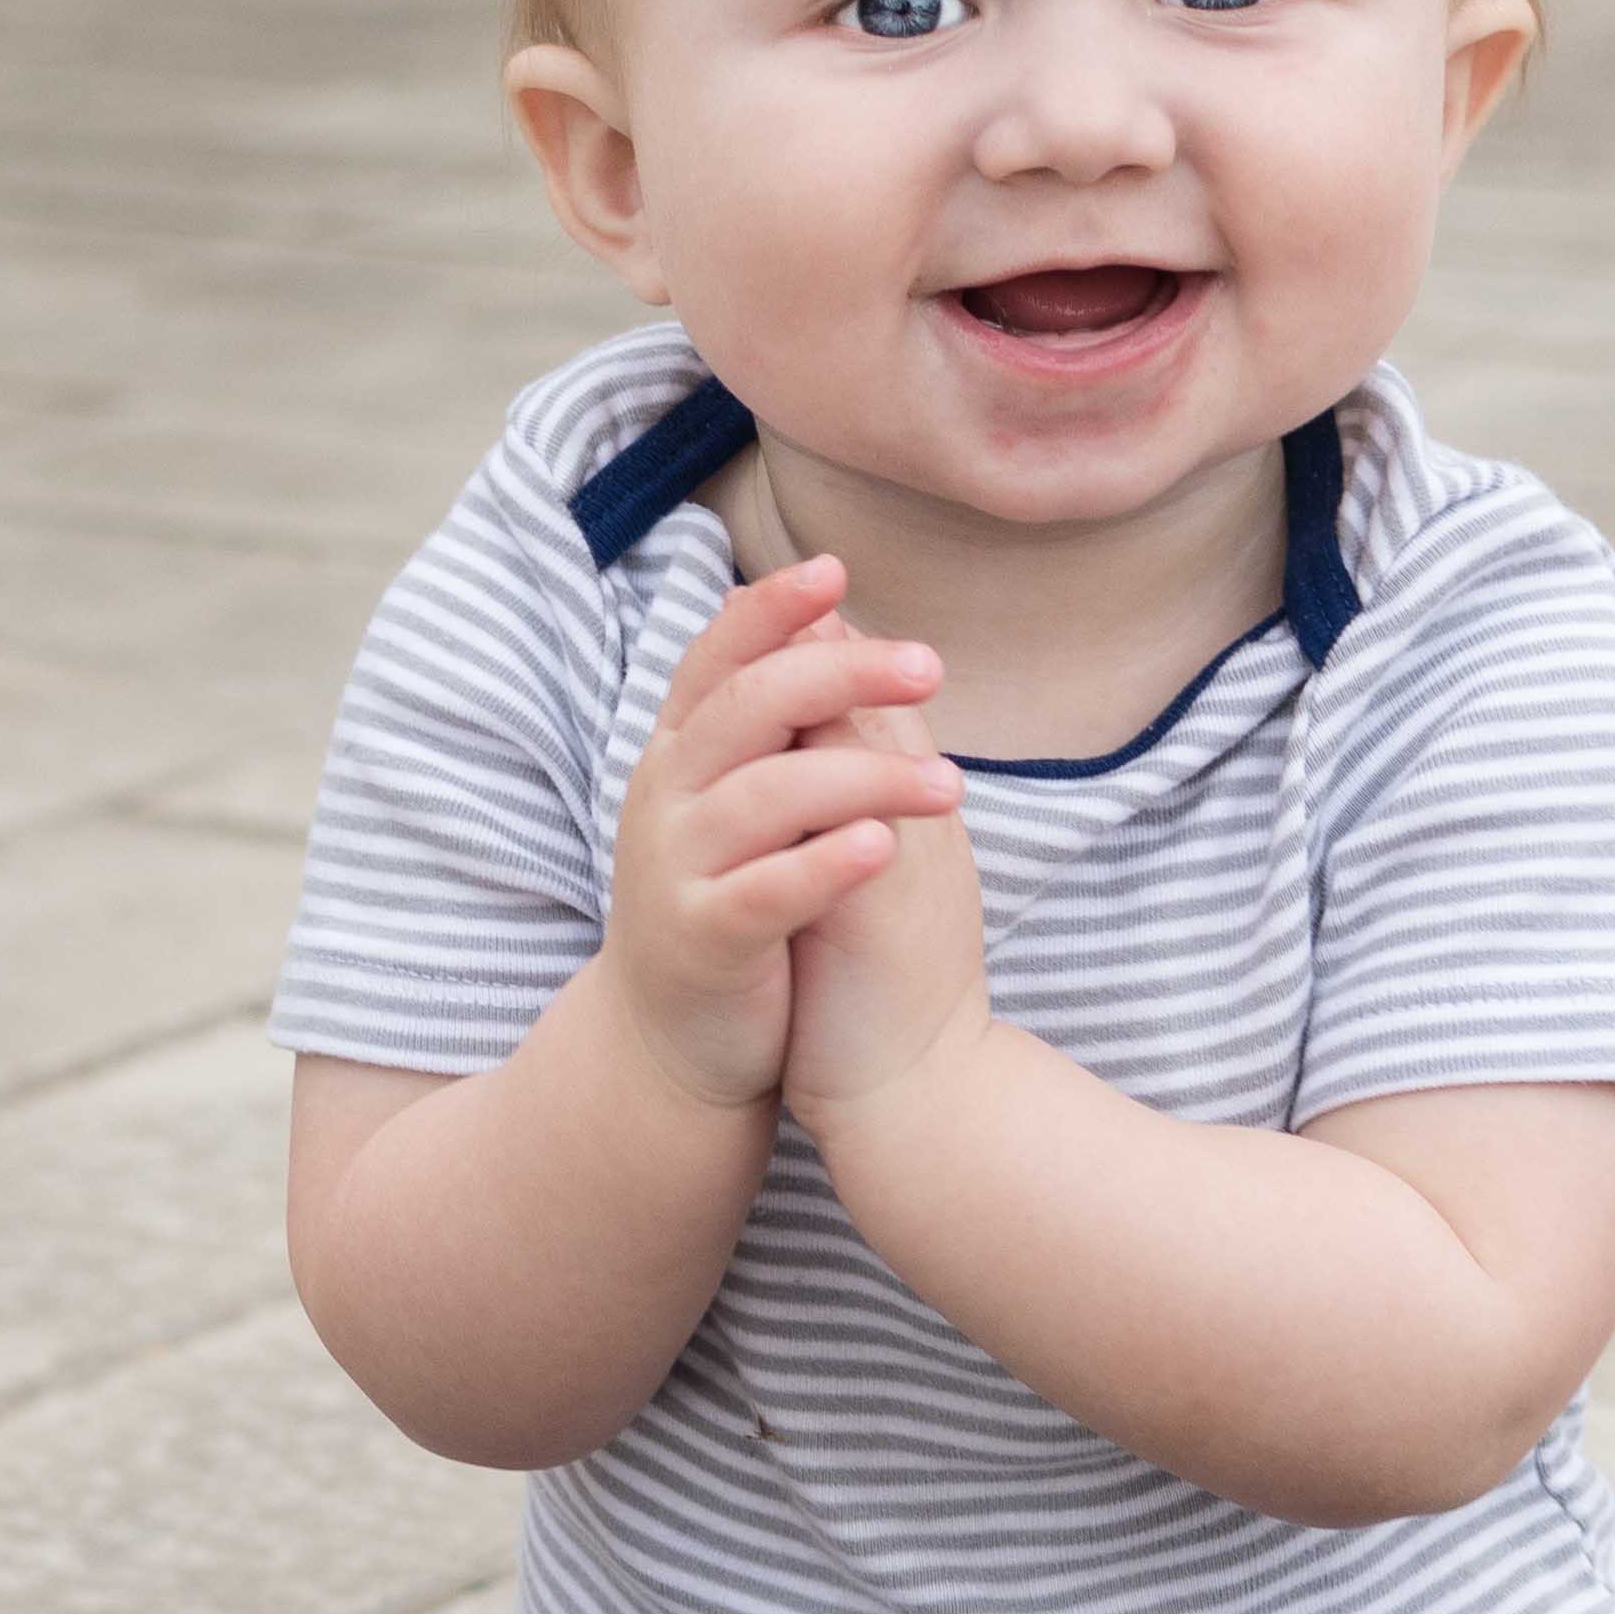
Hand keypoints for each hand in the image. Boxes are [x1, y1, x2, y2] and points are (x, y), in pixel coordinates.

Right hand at [602, 554, 958, 1112]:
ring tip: (949, 787)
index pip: (718, 657)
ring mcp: (675, 868)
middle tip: (929, 667)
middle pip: (748, 709)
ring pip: (766, 797)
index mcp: (682, 751)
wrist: (676, 1042)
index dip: (770, 609)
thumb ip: (782, 726)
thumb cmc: (734, 900)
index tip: (834, 571)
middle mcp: (665, 796)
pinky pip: (762, 893)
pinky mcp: (701, 941)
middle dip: (840, 676)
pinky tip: (880, 847)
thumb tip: (832, 624)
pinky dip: (822, 867)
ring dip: (863, 780)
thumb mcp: (748, 803)